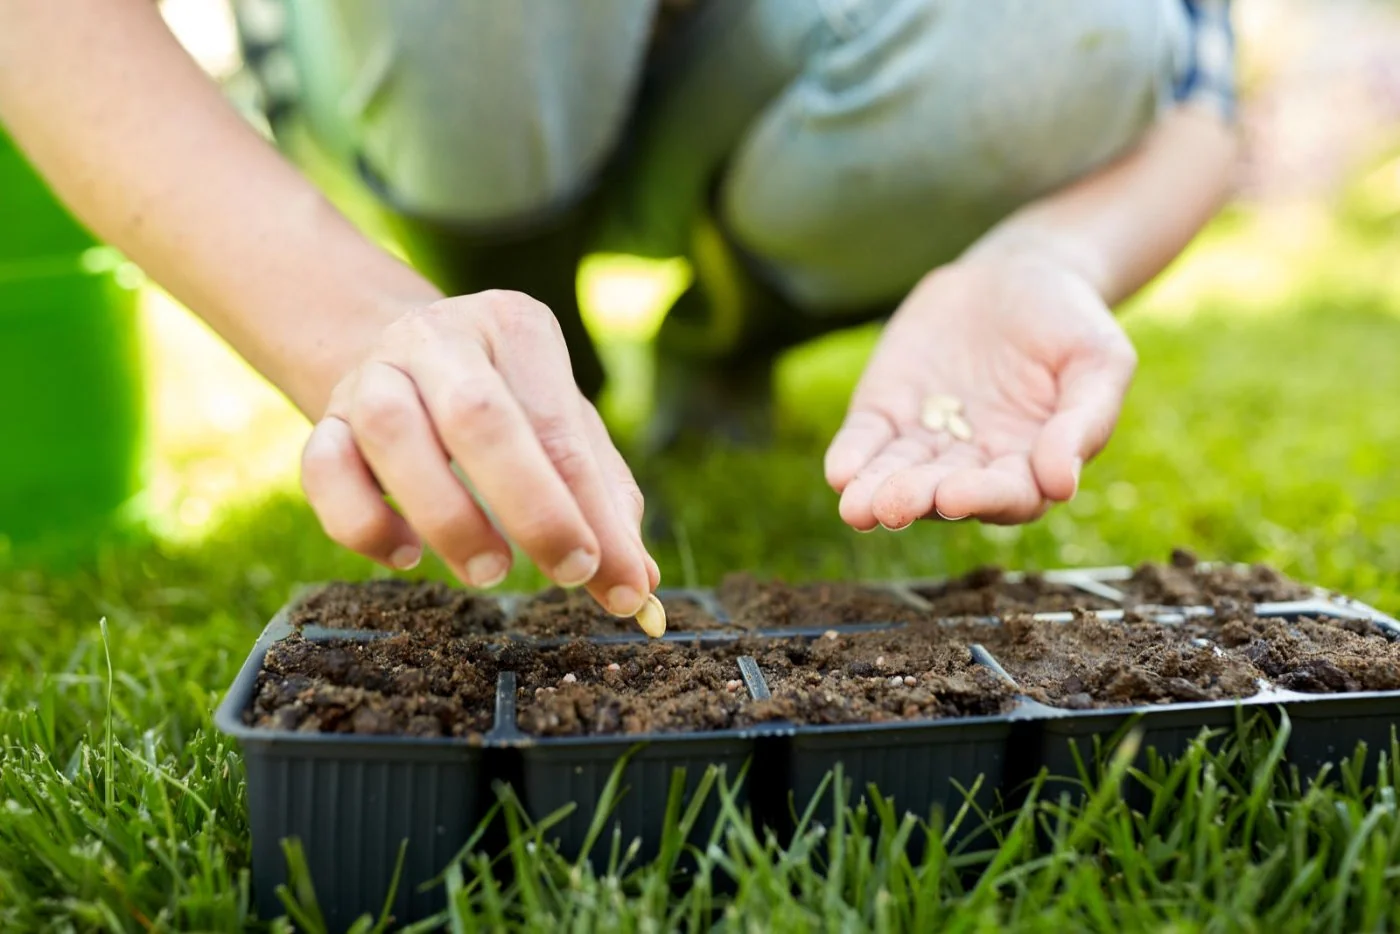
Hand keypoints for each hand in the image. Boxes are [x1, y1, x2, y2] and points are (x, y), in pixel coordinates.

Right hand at [299, 291, 659, 616]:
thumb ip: (605, 498)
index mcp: (514, 327)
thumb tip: (638, 582)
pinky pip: (322, 469)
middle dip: (531, 506)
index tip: (624, 582)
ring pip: (391, 434)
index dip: (593, 511)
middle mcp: (438, 338)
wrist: (400, 354)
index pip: (559, 425)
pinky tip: (408, 555)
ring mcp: (371, 374)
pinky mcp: (323, 418)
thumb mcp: (566, 427)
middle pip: (478, 415)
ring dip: (447, 517)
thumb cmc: (508, 401)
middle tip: (567, 572)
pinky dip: (363, 524)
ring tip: (491, 570)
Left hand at [825, 254, 1136, 529]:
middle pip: (943, 491)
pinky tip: (839, 473)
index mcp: (1031, 464)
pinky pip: (866, 439)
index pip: (1007, 495)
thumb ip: (1084, 420)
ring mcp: (926, 439)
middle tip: (892, 506)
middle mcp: (973, 463)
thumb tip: (1061, 485)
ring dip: (875, 491)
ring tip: (856, 507)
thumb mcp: (1098, 361)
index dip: (981, 498)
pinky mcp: (887, 410)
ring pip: (898, 474)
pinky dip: (852, 456)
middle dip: (916, 499)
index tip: (955, 496)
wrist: (1017, 273)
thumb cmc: (1071, 323)